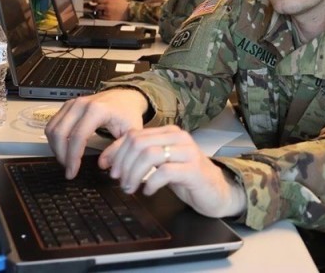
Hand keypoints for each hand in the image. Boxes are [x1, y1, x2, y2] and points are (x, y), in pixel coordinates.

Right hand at [45, 88, 147, 177]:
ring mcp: (73, 103)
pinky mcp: (68, 105)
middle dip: (62, 155)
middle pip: (60, 133)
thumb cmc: (128, 114)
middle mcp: (81, 104)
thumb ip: (118, 149)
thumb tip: (102, 164)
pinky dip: (54, 139)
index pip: (77, 137)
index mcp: (97, 110)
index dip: (72, 157)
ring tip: (66, 160)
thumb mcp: (130, 133)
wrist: (126, 97)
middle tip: (69, 169)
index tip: (72, 172)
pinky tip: (63, 149)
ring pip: (52, 129)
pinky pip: (52, 124)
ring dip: (56, 148)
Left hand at [93, 0, 129, 19]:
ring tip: (103, 12)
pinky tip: (106, 16)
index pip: (98, 0)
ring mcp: (107, 14)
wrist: (129, 12)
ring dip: (100, 12)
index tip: (93, 0)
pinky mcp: (109, 19)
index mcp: (108, 1)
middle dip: (97, 7)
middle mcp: (106, 7)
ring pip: (99, 13)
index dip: (94, 0)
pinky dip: (102, 17)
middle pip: (97, 7)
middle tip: (98, 7)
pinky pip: (102, 18)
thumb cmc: (124, 4)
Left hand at [99, 125, 246, 218]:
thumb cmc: (186, 177)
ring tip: (131, 187)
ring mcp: (187, 152)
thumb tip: (110, 160)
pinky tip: (148, 191)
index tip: (108, 168)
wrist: (216, 191)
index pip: (134, 135)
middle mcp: (178, 137)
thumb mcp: (161, 163)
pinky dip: (151, 183)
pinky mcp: (193, 169)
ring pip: (149, 155)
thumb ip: (141, 157)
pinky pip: (164, 172)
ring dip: (134, 174)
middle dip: (124, 163)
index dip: (116, 152)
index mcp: (168, 132)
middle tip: (120, 181)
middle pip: (139, 143)